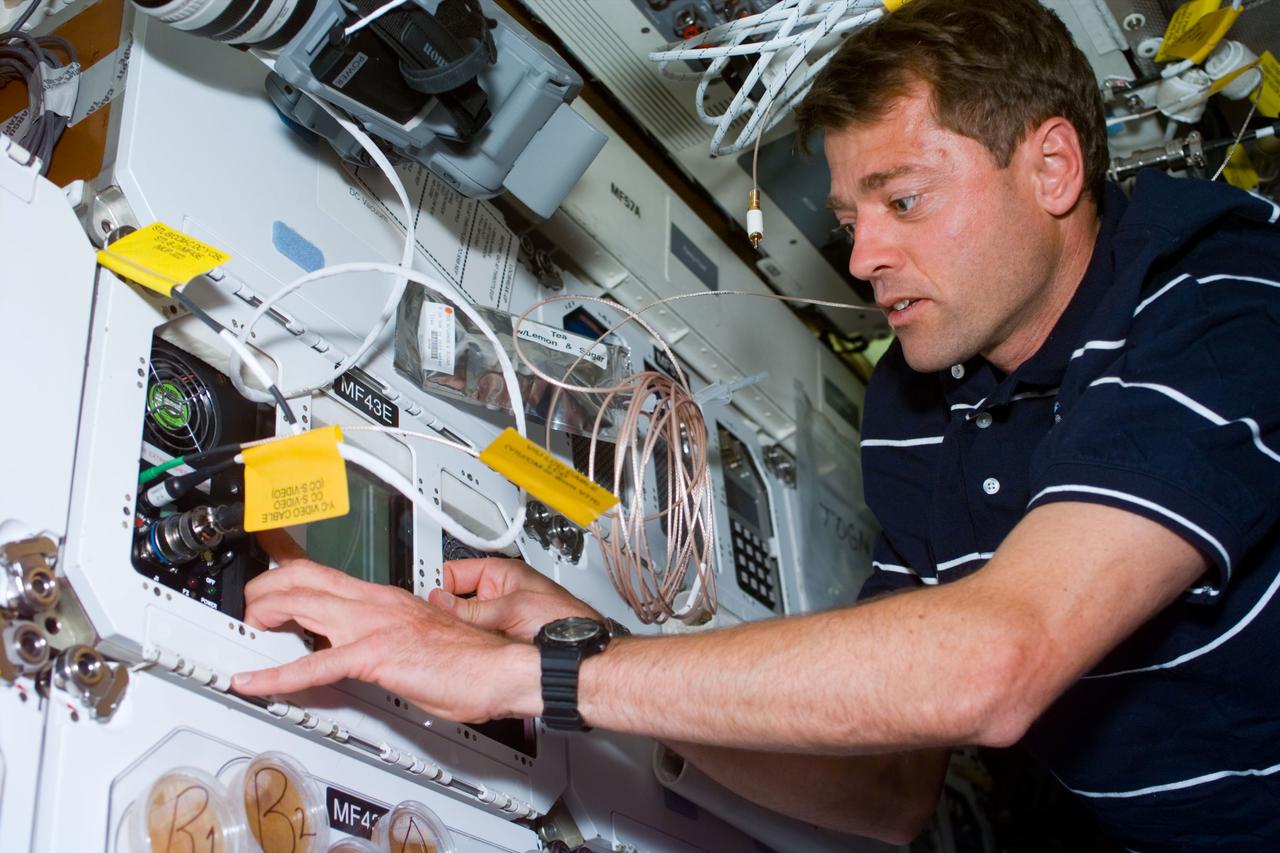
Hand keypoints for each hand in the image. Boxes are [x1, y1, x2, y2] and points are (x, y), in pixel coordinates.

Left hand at [231, 530, 540, 722]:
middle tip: (251, 606)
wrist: (503, 666)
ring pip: (300, 602)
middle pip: (302, 576)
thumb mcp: (421, 637)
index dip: (286, 558)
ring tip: (248, 629)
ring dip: (262, 614)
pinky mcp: (373, 655)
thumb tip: (373, 647)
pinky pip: (312, 665)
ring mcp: (372, 625)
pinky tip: (253, 681)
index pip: (325, 568)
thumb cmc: (474, 658)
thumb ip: (391, 636)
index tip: (265, 551)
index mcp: (384, 598)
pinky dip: (274, 676)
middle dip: (264, 587)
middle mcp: (374, 603)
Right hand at [430, 557, 601, 641]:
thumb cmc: (566, 621)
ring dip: (456, 631)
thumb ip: (474, 608)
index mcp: (502, 574)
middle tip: (432, 624)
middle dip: (445, 612)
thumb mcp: (514, 608)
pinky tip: (463, 653)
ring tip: (449, 639)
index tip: (423, 600)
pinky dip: (466, 646)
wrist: (581, 654)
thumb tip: (440, 603)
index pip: (455, 572)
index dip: (439, 585)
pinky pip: (474, 640)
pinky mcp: (500, 640)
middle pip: (456, 600)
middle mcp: (498, 594)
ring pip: (462, 623)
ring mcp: (498, 619)